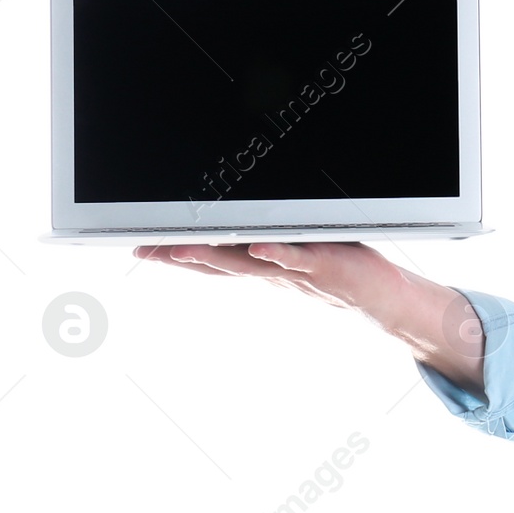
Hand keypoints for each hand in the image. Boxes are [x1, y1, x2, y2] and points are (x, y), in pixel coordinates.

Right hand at [133, 240, 391, 312]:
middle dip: (177, 256)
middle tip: (142, 250)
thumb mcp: (292, 247)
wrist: (373, 293)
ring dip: (213, 256)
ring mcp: (291, 269)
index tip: (139, 248)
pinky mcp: (319, 264)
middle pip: (215, 263)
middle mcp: (268, 270)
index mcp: (258, 264)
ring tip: (180, 249)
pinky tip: (258, 246)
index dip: (173, 256)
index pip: (209, 260)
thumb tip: (241, 219)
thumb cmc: (333, 263)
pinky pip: (294, 258)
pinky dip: (276, 253)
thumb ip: (267, 234)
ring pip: (245, 263)